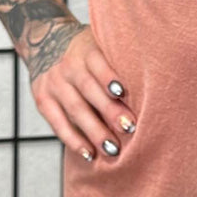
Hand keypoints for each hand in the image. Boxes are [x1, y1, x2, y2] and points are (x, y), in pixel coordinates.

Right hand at [28, 23, 137, 162]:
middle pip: (89, 90)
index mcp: (86, 50)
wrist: (45, 42)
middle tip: (129, 128)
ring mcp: (54, 83)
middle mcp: (68, 66)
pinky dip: (73, 140)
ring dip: (95, 131)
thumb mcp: (100, 44)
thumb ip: (118, 60)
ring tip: (113, 148)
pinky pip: (57, 123)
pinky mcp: (43, 100)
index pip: (98, 63)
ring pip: (75, 110)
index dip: (109, 78)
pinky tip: (89, 154)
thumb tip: (153, 84)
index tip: (123, 93)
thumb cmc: (87, 50)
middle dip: (109, 111)